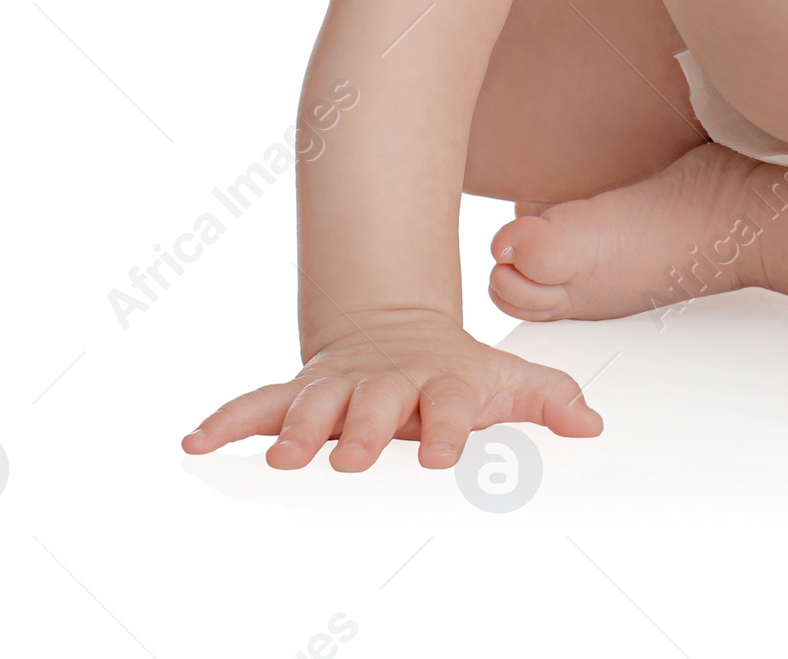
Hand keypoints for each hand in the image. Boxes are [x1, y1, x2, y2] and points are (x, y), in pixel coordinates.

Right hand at [181, 306, 602, 472]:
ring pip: (313, 402)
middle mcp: (384, 381)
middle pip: (371, 404)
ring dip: (296, 429)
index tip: (443, 456)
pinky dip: (226, 420)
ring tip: (278, 458)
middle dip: (360, 429)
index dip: (446, 427)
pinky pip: (257, 404)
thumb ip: (548, 401)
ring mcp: (339, 383)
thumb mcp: (506, 382)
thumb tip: (592, 425)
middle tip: (347, 457)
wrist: (400, 330)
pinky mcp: (301, 390)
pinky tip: (195, 441)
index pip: (446, 403)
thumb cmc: (454, 372)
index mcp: (437, 381)